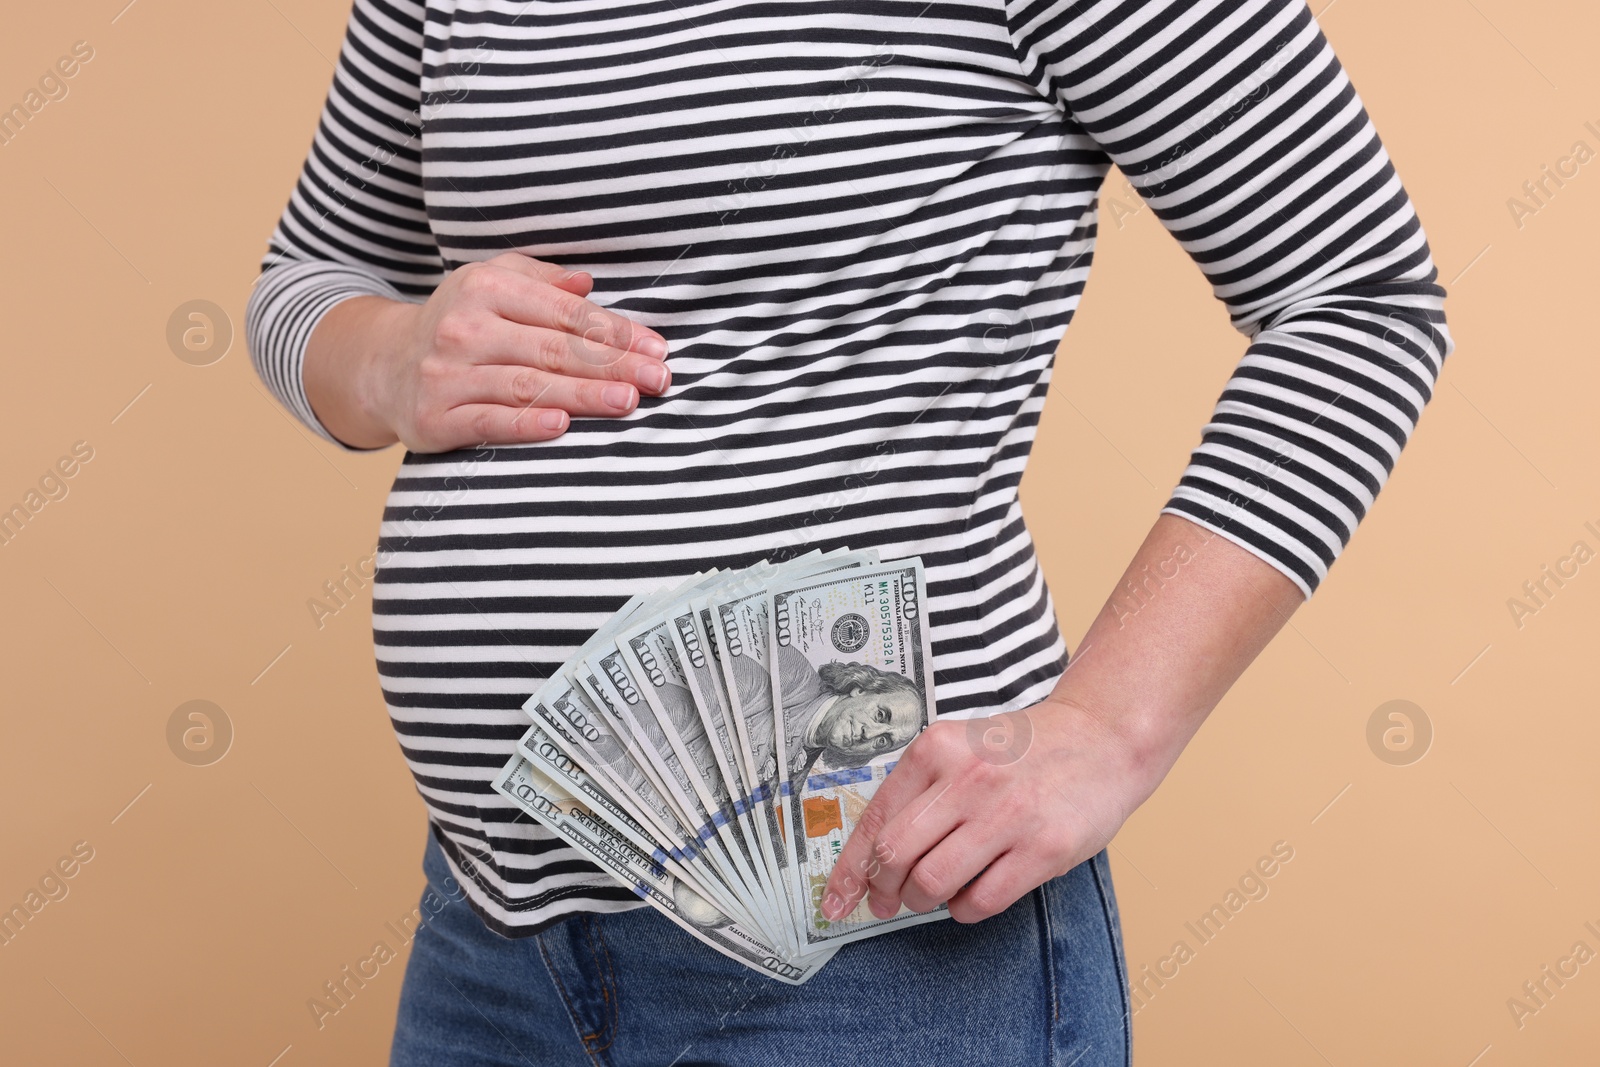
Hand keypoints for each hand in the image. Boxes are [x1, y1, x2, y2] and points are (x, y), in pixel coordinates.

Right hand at [306, 252, 671, 450]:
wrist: (382, 366)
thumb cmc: (460, 323)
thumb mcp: (492, 284)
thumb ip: (542, 280)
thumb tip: (588, 282)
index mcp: (486, 288)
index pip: (565, 312)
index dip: (615, 331)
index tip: (657, 349)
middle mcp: (464, 328)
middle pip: (553, 349)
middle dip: (611, 365)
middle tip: (658, 380)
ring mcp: (447, 375)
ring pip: (526, 385)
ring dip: (581, 395)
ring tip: (627, 402)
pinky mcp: (434, 418)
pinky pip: (487, 421)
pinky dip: (524, 424)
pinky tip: (560, 425)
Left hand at [819, 699, 1154, 924]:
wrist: (1101, 739)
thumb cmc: (1022, 752)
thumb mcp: (961, 747)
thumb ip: (920, 789)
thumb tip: (871, 856)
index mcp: (937, 749)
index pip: (875, 819)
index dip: (850, 869)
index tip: (837, 899)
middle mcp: (967, 778)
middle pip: (895, 855)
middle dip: (883, 889)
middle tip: (889, 900)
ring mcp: (1007, 814)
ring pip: (932, 883)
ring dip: (923, 901)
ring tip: (934, 895)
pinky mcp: (1044, 849)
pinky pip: (980, 901)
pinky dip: (964, 908)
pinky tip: (972, 892)